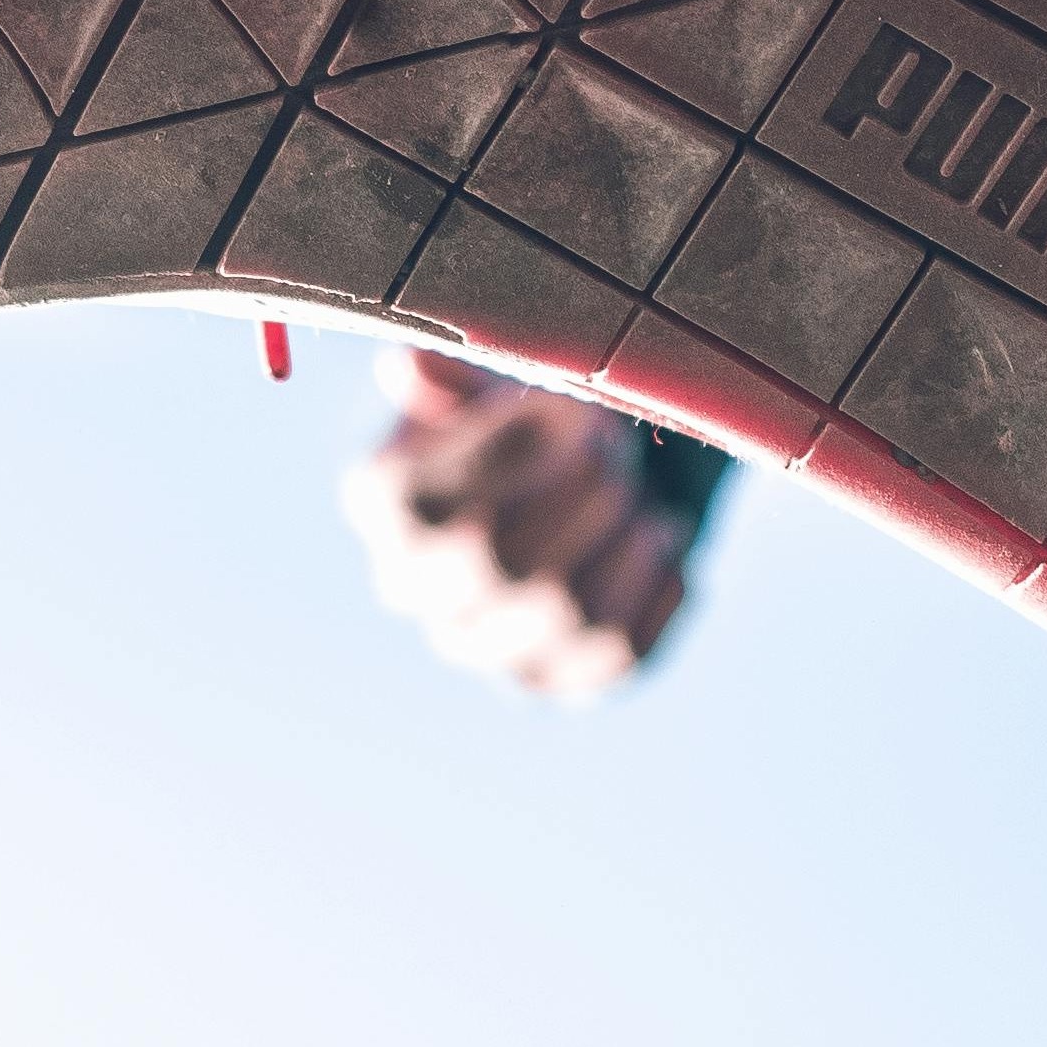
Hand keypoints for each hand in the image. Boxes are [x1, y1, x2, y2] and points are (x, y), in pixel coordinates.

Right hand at [340, 349, 701, 701]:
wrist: (599, 477)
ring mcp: (481, 646)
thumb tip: (414, 367)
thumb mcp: (501, 376)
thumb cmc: (539, 416)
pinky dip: (654, 586)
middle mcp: (414, 588)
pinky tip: (662, 540)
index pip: (416, 497)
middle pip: (497, 560)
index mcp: (385, 503)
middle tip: (619, 447)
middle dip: (579, 491)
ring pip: (564, 612)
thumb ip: (463, 373)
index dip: (500, 448)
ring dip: (624, 537)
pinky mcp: (554, 678)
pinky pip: (617, 651)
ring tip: (644, 495)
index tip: (560, 406)